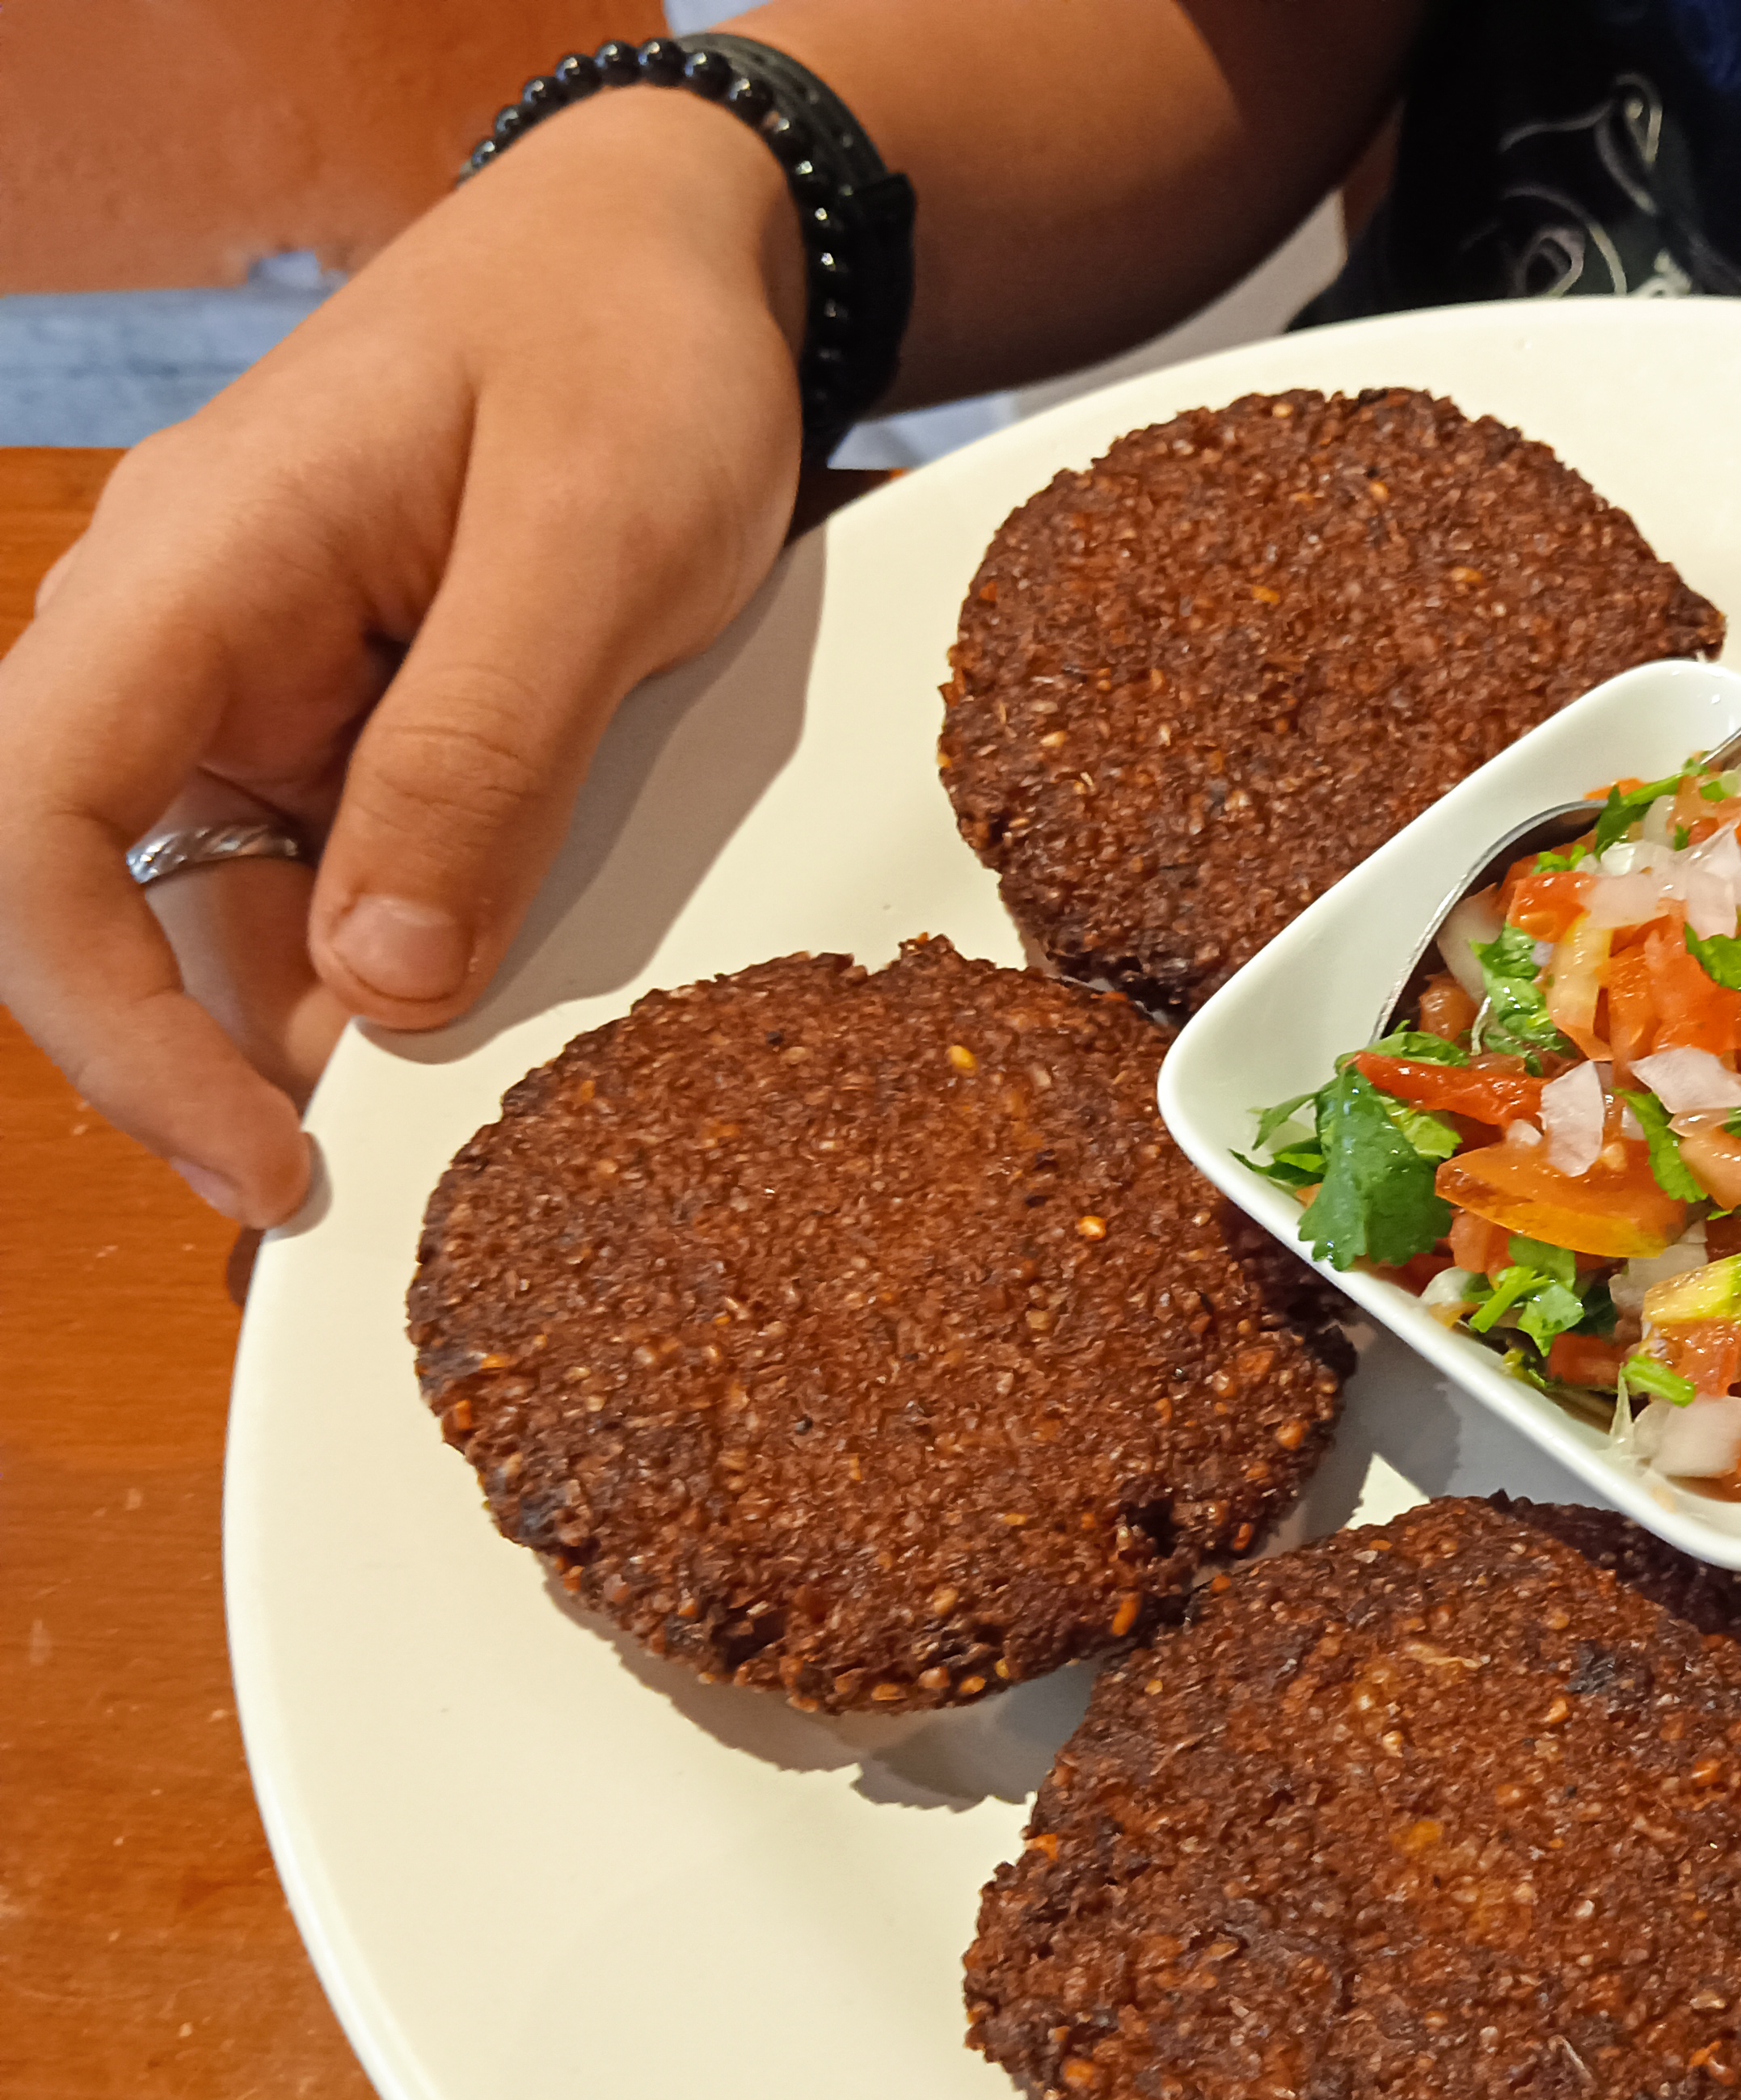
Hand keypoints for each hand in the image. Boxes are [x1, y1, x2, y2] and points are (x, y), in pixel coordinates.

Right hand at [0, 89, 805, 1224]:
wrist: (676, 254)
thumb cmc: (630, 348)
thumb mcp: (598, 544)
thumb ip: (487, 751)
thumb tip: (385, 986)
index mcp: (197, 564)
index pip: (38, 822)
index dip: (112, 1024)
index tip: (264, 1159)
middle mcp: (190, 637)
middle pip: (119, 900)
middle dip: (231, 1064)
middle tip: (380, 1203)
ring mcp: (265, 685)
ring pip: (247, 909)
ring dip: (338, 1031)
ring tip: (469, 1140)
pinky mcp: (353, 722)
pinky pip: (344, 874)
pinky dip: (410, 963)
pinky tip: (502, 1023)